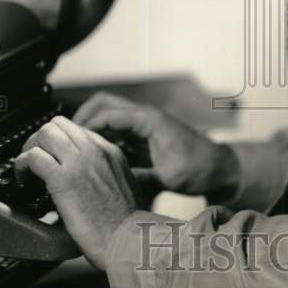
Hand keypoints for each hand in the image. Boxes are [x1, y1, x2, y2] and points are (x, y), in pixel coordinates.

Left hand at [15, 115, 138, 268]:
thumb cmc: (127, 226)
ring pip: (45, 133)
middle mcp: (95, 151)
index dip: (60, 142)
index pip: (77, 130)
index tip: (54, 157)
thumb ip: (109, 175)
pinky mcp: (63, 180)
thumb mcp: (127, 188)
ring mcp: (79, 162)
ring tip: (27, 168)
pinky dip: (22, 165)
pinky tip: (22, 179)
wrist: (128, 241)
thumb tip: (93, 180)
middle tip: (35, 159)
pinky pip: (34, 157)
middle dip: (42, 138)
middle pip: (59, 124)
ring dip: (30, 148)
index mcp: (111, 152)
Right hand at [72, 91, 240, 200]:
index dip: (84, 125)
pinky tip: (95, 158)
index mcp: (149, 119)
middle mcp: (145, 117)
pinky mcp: (145, 136)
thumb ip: (137, 177)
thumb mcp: (166, 177)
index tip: (67, 141)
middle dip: (82, 118)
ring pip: (109, 117)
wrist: (220, 169)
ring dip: (92, 129)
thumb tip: (107, 182)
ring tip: (74, 150)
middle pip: (104, 104)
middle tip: (66, 140)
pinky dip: (104, 139)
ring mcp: (144, 125)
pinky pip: (118, 131)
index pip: (107, 113)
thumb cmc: (199, 169)